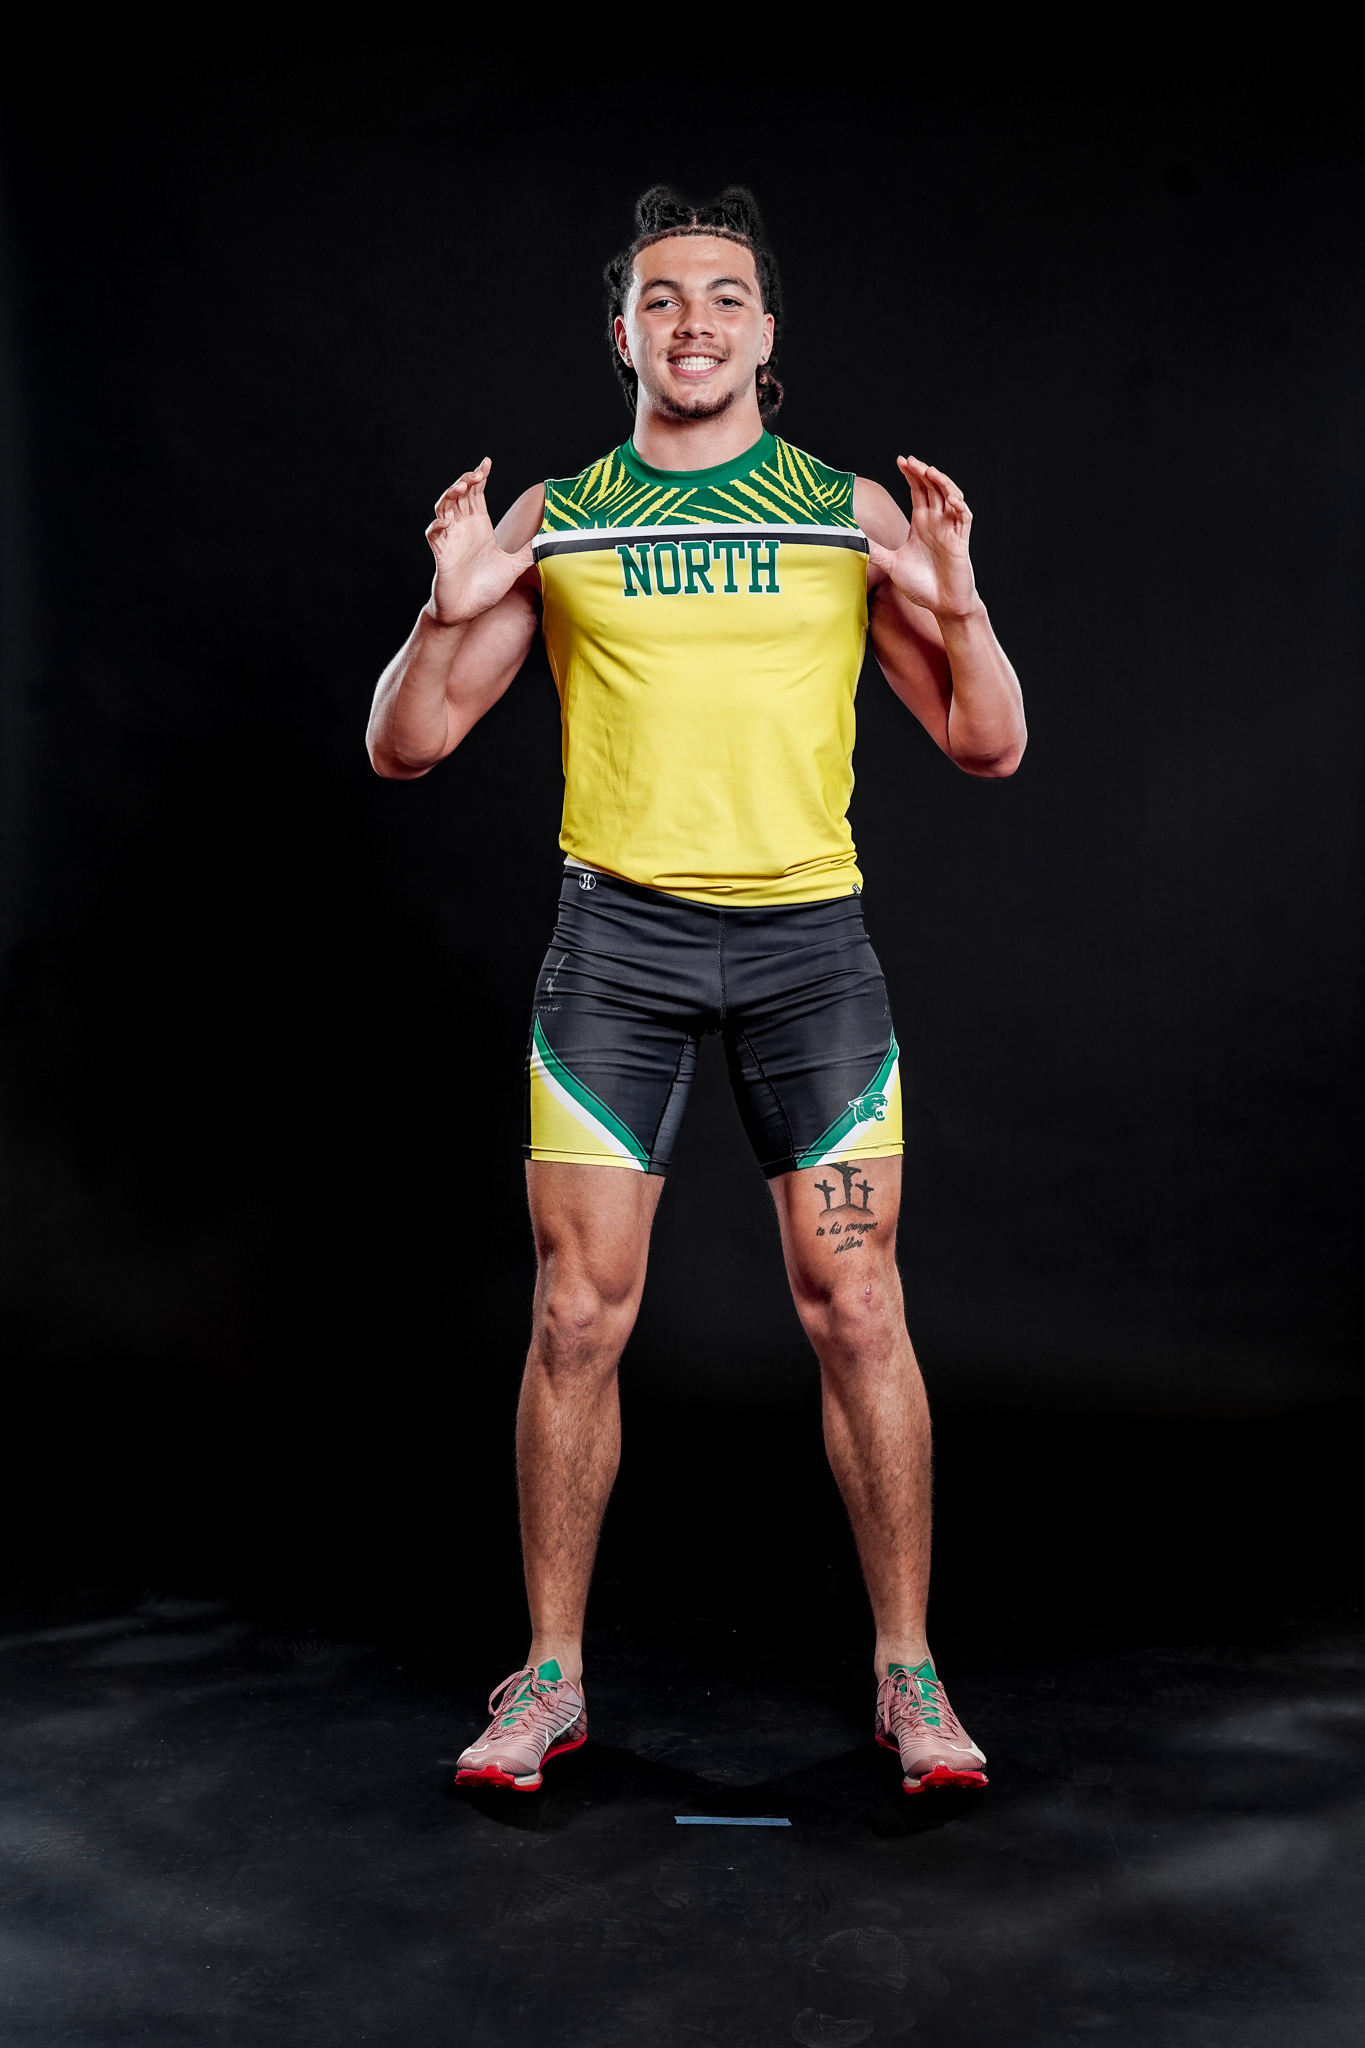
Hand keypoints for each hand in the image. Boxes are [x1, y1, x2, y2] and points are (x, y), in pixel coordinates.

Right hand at [426, 459, 533, 623]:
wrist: (467, 611)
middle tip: (476, 474)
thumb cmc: (486, 588)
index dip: (479, 476)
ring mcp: (450, 539)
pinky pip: (433, 535)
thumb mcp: (514, 566)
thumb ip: (529, 550)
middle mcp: (463, 528)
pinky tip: (444, 522)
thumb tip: (551, 539)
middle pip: (460, 495)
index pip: (477, 494)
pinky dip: (437, 526)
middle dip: (466, 481)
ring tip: (461, 488)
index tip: (487, 463)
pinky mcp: (441, 554)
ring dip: (450, 496)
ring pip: (444, 508)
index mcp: (480, 526)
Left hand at [867, 455, 978, 621]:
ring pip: (951, 497)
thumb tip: (851, 540)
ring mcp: (950, 530)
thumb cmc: (921, 585)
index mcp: (921, 523)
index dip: (911, 474)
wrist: (941, 605)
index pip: (918, 490)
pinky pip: (964, 518)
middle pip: (933, 488)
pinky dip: (959, 506)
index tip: (900, 460)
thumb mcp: (891, 564)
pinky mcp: (960, 542)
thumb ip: (874, 550)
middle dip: (923, 472)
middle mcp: (937, 522)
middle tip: (910, 461)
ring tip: (929, 472)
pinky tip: (950, 499)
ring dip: (942, 483)